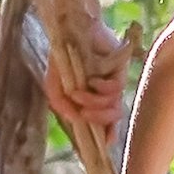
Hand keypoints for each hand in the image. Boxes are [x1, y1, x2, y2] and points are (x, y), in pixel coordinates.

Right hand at [45, 0, 125, 136]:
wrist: (72, 29)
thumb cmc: (62, 56)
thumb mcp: (54, 83)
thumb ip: (59, 103)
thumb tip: (74, 120)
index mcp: (92, 101)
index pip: (104, 124)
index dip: (106, 136)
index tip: (103, 143)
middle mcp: (105, 95)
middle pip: (110, 119)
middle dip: (97, 120)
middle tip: (83, 114)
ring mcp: (113, 84)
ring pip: (113, 107)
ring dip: (95, 104)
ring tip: (80, 95)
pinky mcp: (120, 72)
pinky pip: (114, 90)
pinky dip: (101, 89)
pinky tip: (93, 81)